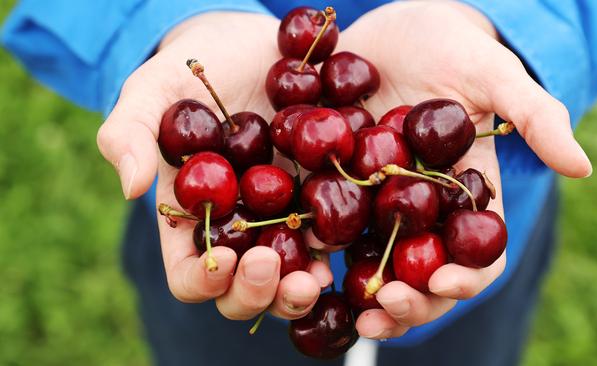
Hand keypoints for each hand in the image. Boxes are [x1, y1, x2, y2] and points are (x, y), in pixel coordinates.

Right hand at [96, 12, 331, 320]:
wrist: (250, 46)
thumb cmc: (194, 69)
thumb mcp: (153, 90)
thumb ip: (129, 132)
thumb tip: (132, 188)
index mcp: (190, 217)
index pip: (189, 274)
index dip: (203, 280)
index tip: (225, 261)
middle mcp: (237, 229)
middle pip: (241, 290)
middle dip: (256, 293)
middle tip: (274, 270)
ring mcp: (280, 218)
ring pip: (287, 278)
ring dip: (299, 289)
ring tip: (315, 277)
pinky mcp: (316, 197)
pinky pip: (326, 238)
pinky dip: (332, 251)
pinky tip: (339, 243)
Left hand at [338, 1, 591, 338]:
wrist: (393, 25)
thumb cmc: (451, 45)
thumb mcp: (492, 74)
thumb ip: (533, 116)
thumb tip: (581, 167)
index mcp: (465, 193)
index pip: (476, 252)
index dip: (466, 275)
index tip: (443, 279)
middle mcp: (422, 207)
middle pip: (422, 272)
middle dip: (410, 300)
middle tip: (385, 307)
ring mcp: (376, 199)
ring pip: (375, 262)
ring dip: (364, 293)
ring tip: (349, 307)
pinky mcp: (334, 182)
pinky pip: (327, 225)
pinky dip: (320, 252)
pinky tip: (306, 263)